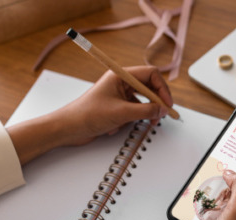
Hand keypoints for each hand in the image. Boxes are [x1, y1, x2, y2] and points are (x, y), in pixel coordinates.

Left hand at [52, 65, 172, 145]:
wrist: (69, 128)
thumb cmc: (87, 114)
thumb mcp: (121, 113)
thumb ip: (145, 111)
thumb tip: (162, 110)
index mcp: (120, 75)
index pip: (150, 74)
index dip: (162, 88)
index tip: (166, 103)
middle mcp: (121, 83)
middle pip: (149, 88)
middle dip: (155, 103)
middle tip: (161, 115)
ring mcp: (120, 95)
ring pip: (143, 102)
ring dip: (144, 113)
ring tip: (143, 123)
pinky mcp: (117, 107)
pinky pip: (134, 111)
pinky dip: (131, 120)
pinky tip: (118, 127)